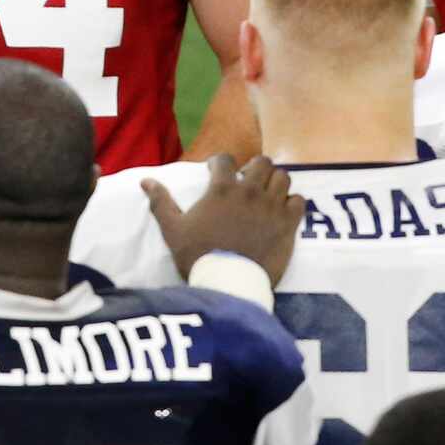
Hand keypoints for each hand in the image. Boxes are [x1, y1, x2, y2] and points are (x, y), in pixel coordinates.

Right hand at [146, 153, 302, 283]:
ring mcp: (272, 206)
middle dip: (255, 168)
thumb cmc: (197, 255)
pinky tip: (283, 213)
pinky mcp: (288, 224)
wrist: (227, 284)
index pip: (224, 159)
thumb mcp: (173, 230)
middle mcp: (250, 191)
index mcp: (222, 189)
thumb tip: (145, 181)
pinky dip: (292, 204)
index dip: (219, 163)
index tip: (216, 171)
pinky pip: (299, 201)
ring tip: (268, 195)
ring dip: (275, 183)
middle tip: (248, 181)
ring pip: (283, 178)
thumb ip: (161, 203)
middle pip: (262, 162)